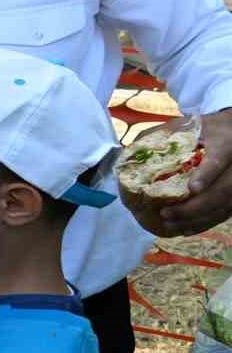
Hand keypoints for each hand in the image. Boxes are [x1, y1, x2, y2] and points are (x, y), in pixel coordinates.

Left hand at [161, 109, 231, 234]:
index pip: (218, 161)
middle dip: (194, 207)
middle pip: (222, 191)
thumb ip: (161, 134)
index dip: (206, 176)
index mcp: (224, 143)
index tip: (192, 189)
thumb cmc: (204, 129)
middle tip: (166, 213)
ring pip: (224, 207)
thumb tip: (130, 151)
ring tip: (170, 224)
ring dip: (197, 219)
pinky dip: (205, 223)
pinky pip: (225, 214)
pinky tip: (185, 229)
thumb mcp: (185, 124)